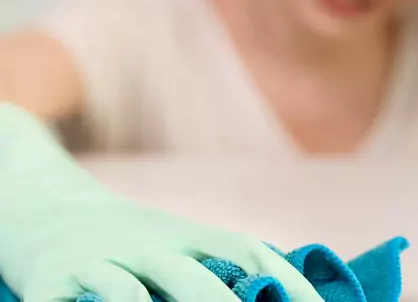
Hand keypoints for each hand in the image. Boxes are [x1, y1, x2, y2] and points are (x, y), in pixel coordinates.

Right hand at [0, 104, 321, 301]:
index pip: (248, 252)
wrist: (46, 208)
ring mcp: (99, 263)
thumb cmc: (128, 238)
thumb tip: (278, 292)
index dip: (287, 281)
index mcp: (187, 235)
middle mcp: (148, 246)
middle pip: (196, 281)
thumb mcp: (176, 242)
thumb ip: (220, 265)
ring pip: (134, 295)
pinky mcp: (52, 284)